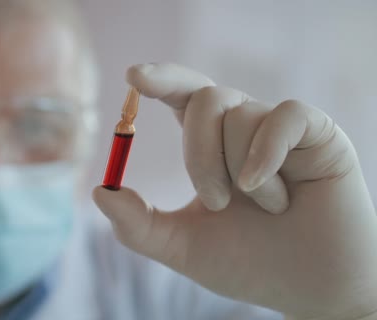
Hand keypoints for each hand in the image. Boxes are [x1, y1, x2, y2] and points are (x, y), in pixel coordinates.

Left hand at [93, 63, 376, 319]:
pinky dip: (267, 155)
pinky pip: (284, 116)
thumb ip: (137, 224)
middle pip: (204, 97)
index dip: (161, 79)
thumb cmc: (248, 264)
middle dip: (198, 153)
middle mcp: (242, 129)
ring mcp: (279, 129)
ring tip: (266, 208)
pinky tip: (280, 196)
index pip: (181, 95)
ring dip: (238, 172)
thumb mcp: (182, 246)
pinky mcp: (318, 134)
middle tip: (216, 202)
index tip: (134, 77)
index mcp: (210, 145)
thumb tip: (99, 191)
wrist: (309, 289)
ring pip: (239, 112)